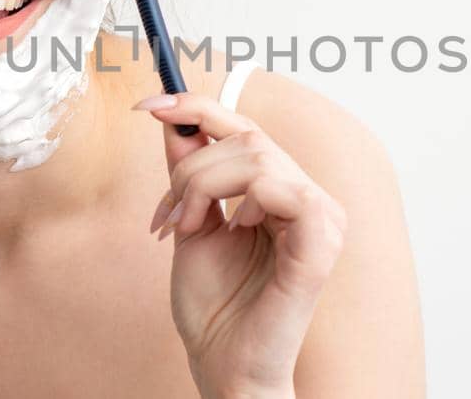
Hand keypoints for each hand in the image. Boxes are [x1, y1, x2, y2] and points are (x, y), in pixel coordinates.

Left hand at [136, 91, 347, 398]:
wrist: (223, 365)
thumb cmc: (214, 307)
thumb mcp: (191, 224)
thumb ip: (188, 174)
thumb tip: (174, 120)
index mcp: (282, 193)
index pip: (247, 129)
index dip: (198, 107)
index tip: (148, 105)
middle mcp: (308, 198)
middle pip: (247, 138)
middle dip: (190, 168)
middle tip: (168, 215)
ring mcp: (321, 219)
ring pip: (257, 157)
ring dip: (204, 186)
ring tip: (188, 227)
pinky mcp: (321, 242)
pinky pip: (285, 189)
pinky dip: (244, 200)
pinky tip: (232, 227)